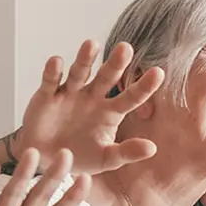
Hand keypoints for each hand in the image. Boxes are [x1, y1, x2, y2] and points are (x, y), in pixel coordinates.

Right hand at [14, 40, 164, 175]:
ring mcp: (70, 94)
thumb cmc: (81, 157)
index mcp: (111, 112)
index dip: (144, 86)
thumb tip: (152, 148)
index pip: (131, 97)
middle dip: (115, 63)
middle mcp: (93, 97)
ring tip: (91, 44)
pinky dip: (53, 72)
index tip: (158, 73)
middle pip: (107, 77)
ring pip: (80, 73)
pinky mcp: (46, 96)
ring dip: (85, 59)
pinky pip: (51, 81)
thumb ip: (127, 152)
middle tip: (126, 48)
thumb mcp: (106, 158)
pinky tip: (57, 61)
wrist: (47, 160)